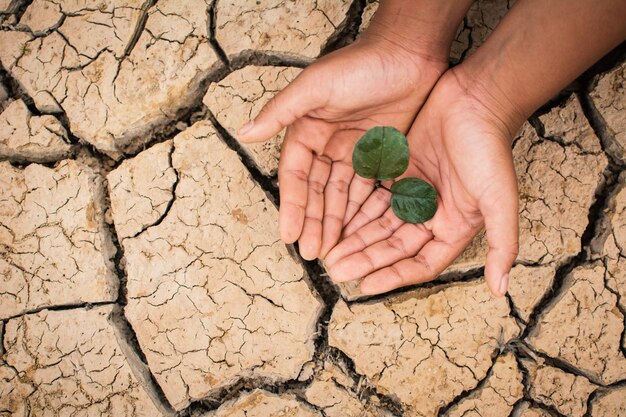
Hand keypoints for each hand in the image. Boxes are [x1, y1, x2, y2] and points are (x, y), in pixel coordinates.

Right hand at [238, 36, 446, 259]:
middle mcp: (327, 145)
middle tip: (313, 254)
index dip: (293, 207)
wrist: (408, 54)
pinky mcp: (379, 156)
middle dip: (314, 222)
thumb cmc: (360, 65)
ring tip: (331, 252)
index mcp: (307, 130)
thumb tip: (243, 133)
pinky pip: (368, 190)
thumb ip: (281, 112)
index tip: (289, 235)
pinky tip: (357, 234)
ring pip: (341, 196)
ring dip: (335, 223)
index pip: (296, 177)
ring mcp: (354, 152)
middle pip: (318, 192)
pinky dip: (361, 211)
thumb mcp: (315, 86)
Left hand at [324, 69, 520, 296]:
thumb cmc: (490, 148)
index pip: (419, 262)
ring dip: (357, 239)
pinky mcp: (398, 171)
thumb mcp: (499, 199)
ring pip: (379, 223)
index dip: (393, 276)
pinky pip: (373, 196)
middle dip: (366, 259)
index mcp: (454, 226)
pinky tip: (336, 222)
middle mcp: (432, 214)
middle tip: (336, 270)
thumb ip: (502, 244)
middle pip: (393, 246)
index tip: (365, 287)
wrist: (475, 98)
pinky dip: (356, 210)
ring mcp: (413, 192)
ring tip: (330, 254)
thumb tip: (501, 290)